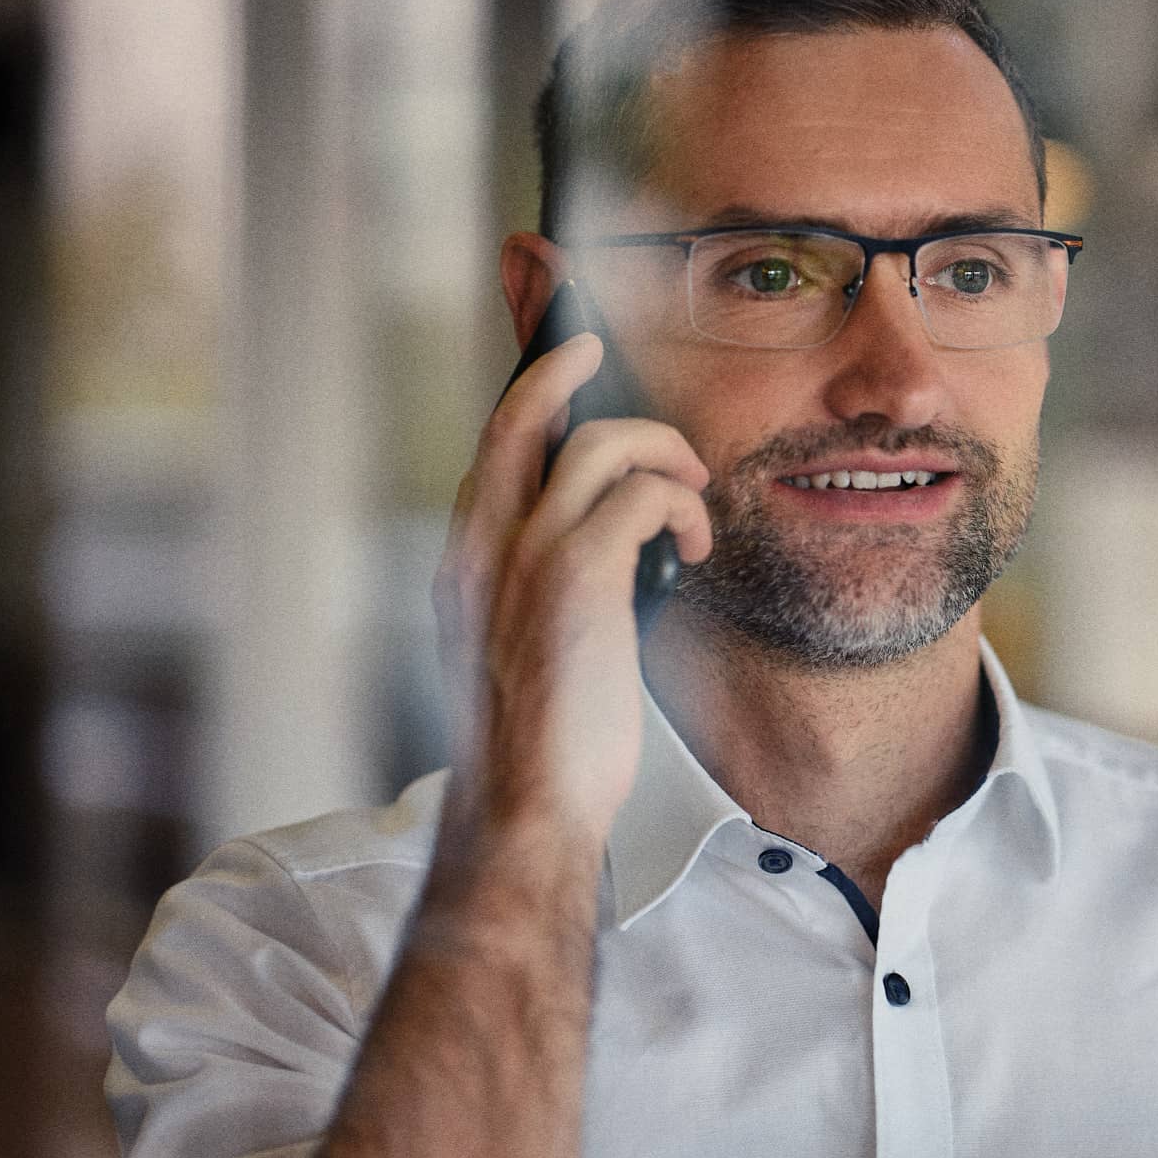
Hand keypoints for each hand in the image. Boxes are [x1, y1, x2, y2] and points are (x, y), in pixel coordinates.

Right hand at [433, 333, 710, 847]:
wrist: (527, 809)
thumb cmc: (536, 743)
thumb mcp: (518, 649)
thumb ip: (536, 586)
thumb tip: (596, 545)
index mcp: (464, 564)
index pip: (489, 452)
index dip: (525, 400)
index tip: (554, 370)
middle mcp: (482, 547)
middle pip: (518, 416)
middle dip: (559, 366)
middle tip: (593, 348)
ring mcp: (526, 557)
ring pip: (598, 443)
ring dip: (661, 452)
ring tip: (690, 494)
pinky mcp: (578, 576)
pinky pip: (643, 495)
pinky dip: (682, 506)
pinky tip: (693, 549)